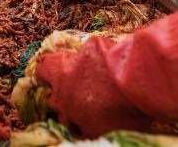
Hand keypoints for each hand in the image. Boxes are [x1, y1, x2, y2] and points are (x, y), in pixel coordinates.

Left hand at [35, 39, 151, 136]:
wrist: (135, 86)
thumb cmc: (115, 61)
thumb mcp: (96, 45)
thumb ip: (85, 51)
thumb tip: (84, 51)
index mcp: (60, 72)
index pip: (42, 71)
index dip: (48, 70)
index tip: (53, 70)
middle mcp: (61, 97)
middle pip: (52, 98)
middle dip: (61, 94)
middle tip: (76, 90)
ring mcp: (73, 117)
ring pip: (64, 118)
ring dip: (72, 112)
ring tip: (87, 108)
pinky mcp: (89, 131)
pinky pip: (81, 131)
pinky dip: (87, 127)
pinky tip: (99, 121)